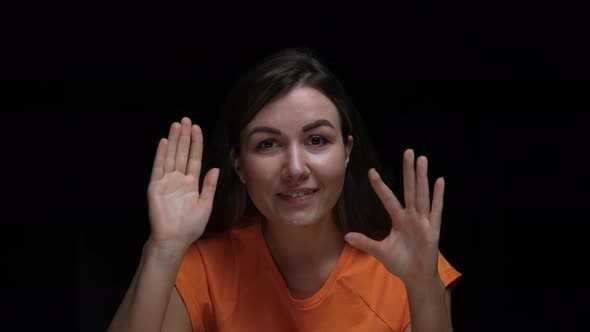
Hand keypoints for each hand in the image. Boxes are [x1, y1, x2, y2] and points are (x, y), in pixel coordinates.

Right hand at [147, 117, 218, 252]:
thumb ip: (209, 186)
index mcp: (191, 183)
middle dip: (184, 136)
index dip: (196, 143)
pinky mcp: (155, 187)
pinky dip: (161, 155)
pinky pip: (158, 168)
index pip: (194, 158)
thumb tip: (216, 168)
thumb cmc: (190, 226)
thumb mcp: (205, 205)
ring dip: (173, 141)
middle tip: (186, 120)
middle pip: (182, 153)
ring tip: (176, 125)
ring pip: (171, 156)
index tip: (197, 128)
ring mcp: (166, 181)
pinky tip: (164, 142)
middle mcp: (178, 179)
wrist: (174, 240)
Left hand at [344, 149, 444, 286]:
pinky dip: (438, 196)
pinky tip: (440, 181)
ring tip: (422, 159)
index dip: (380, 186)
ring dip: (422, 177)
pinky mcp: (433, 230)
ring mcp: (423, 221)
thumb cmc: (400, 262)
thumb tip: (346, 236)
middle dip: (408, 171)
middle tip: (408, 151)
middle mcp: (411, 216)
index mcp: (399, 220)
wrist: (416, 277)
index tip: (371, 171)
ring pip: (422, 194)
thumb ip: (365, 243)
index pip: (388, 198)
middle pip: (409, 189)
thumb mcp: (380, 251)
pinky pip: (436, 210)